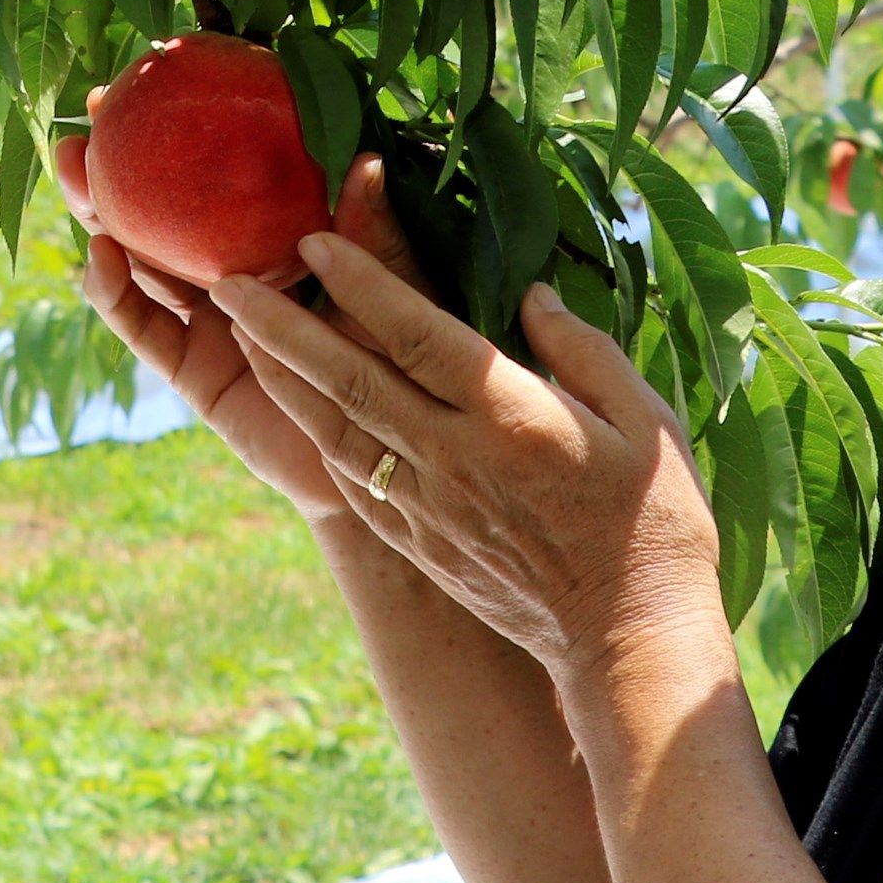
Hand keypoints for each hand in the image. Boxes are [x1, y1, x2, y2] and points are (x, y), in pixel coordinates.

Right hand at [57, 132, 438, 534]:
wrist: (392, 460)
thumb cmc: (407, 366)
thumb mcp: (397, 291)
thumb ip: (374, 236)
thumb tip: (363, 158)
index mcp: (277, 241)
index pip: (219, 177)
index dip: (181, 133)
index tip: (148, 78)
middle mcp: (232, 272)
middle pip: (158, 211)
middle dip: (116, 166)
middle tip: (86, 119)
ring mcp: (206, 320)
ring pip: (138, 260)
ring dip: (100, 217)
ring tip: (78, 174)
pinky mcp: (192, 370)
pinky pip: (145, 326)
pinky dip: (117, 293)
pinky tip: (104, 256)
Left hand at [211, 240, 728, 682]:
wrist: (630, 642)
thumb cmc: (655, 525)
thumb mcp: (647, 423)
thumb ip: (583, 351)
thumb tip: (530, 294)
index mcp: (510, 417)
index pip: (416, 333)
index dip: (360, 282)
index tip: (314, 239)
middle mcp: (453, 458)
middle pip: (349, 378)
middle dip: (282, 325)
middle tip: (227, 282)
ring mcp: (427, 505)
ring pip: (335, 428)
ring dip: (281, 376)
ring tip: (238, 330)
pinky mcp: (419, 541)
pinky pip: (352, 476)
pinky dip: (314, 432)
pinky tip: (294, 403)